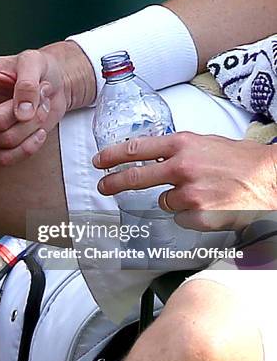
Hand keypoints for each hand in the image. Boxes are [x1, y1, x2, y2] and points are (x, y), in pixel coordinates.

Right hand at [0, 41, 94, 164]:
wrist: (55, 87)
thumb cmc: (40, 68)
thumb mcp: (35, 63)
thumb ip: (26, 84)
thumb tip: (21, 111)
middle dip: (14, 116)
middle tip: (36, 97)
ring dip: (25, 131)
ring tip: (39, 109)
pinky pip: (3, 159)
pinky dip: (25, 149)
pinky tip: (37, 133)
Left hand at [93, 132, 276, 230]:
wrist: (271, 179)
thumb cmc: (241, 160)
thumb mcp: (205, 144)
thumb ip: (177, 150)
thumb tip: (153, 155)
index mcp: (182, 144)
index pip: (137, 148)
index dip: (113, 156)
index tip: (100, 161)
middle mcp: (182, 167)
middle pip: (136, 177)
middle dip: (114, 183)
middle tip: (103, 186)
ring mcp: (189, 192)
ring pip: (164, 201)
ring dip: (177, 200)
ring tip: (204, 192)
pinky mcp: (198, 214)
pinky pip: (181, 217)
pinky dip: (191, 214)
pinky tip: (210, 205)